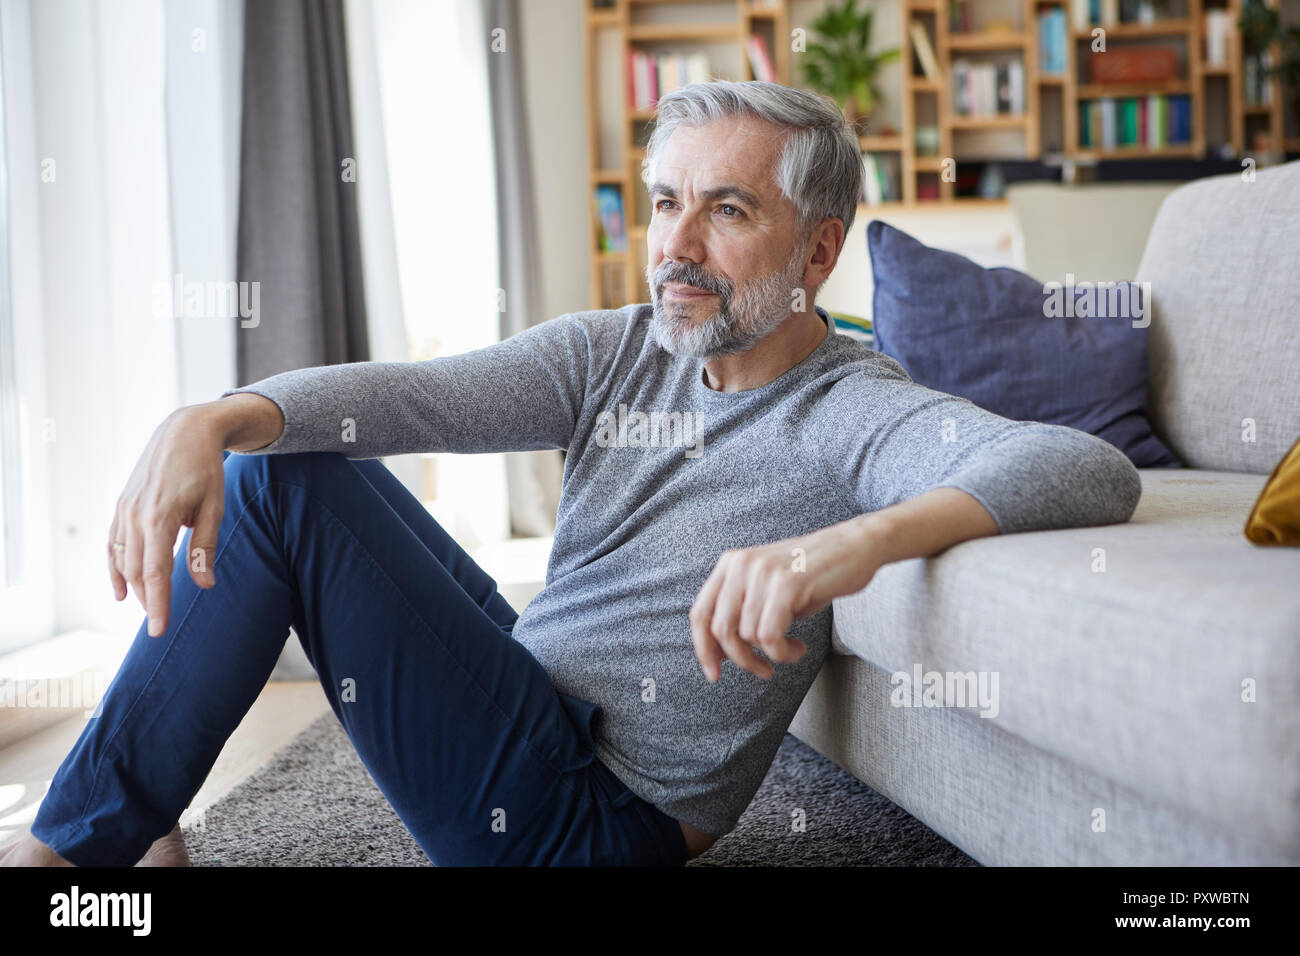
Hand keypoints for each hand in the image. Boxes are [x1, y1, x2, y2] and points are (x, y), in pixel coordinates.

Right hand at [108, 407, 227, 635]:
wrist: (184, 432)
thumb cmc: (206, 469)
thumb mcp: (214, 506)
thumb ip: (205, 547)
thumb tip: (204, 585)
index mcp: (160, 517)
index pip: (155, 573)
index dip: (157, 604)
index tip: (159, 630)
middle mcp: (135, 515)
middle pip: (135, 571)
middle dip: (147, 600)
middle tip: (159, 624)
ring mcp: (123, 510)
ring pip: (121, 560)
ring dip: (132, 587)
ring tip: (148, 608)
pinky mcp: (120, 505)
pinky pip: (112, 543)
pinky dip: (115, 568)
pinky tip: (121, 589)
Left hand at [688, 517, 885, 682]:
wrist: (855, 546)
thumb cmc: (813, 574)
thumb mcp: (768, 589)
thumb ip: (741, 613)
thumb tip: (719, 654)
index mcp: (731, 564)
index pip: (700, 614)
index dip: (703, 649)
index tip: (714, 673)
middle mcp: (741, 565)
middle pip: (721, 630)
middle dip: (741, 660)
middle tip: (763, 671)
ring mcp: (763, 572)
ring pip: (748, 637)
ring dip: (772, 655)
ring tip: (793, 649)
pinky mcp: (786, 584)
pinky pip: (770, 636)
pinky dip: (783, 653)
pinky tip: (799, 648)